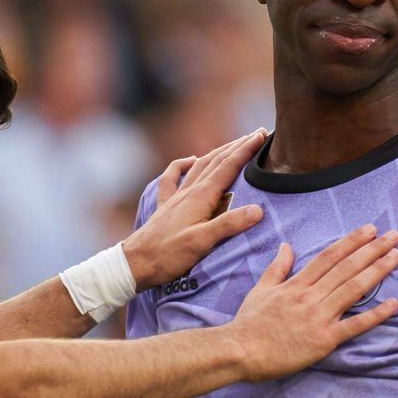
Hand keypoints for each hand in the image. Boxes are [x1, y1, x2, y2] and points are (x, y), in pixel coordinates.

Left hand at [122, 130, 268, 288]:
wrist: (135, 263)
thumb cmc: (168, 255)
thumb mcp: (202, 243)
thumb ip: (228, 224)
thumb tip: (257, 210)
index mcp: (200, 197)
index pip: (228, 167)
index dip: (246, 150)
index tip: (261, 135)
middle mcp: (188, 192)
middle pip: (216, 161)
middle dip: (237, 146)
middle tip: (255, 134)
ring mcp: (175, 197)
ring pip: (199, 166)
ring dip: (217, 152)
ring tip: (233, 143)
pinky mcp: (165, 205)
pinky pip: (172, 177)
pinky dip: (182, 165)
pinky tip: (188, 160)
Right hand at [225, 225, 397, 381]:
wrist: (239, 351)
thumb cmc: (249, 323)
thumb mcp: (260, 289)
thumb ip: (277, 268)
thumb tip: (286, 246)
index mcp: (297, 284)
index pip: (329, 256)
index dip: (351, 241)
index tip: (369, 229)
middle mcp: (311, 296)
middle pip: (347, 267)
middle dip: (372, 250)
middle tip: (394, 236)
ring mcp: (319, 317)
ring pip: (353, 289)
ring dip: (377, 271)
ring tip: (396, 256)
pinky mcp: (324, 340)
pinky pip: (354, 325)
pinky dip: (375, 314)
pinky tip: (393, 303)